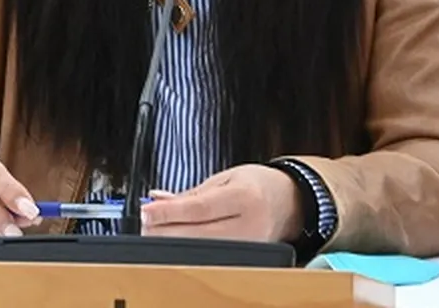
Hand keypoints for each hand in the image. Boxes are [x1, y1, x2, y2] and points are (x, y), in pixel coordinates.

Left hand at [140, 165, 299, 242]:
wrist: (292, 202)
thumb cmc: (260, 185)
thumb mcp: (226, 178)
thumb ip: (191, 193)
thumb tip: (158, 200)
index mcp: (244, 197)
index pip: (200, 208)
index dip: (170, 211)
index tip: (148, 210)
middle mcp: (249, 226)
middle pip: (198, 235)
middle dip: (165, 229)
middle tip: (146, 221)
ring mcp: (249, 247)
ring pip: (202, 250)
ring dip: (173, 241)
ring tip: (156, 229)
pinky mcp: (246, 260)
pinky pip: (211, 256)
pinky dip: (189, 248)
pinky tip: (176, 240)